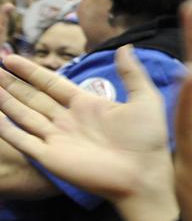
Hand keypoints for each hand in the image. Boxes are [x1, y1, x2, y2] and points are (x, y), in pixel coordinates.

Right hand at [0, 49, 178, 220]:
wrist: (144, 174)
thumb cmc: (148, 139)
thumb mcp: (144, 99)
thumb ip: (131, 73)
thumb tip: (125, 45)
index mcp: (86, 104)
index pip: (51, 83)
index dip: (31, 71)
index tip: (11, 57)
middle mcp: (67, 120)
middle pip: (32, 97)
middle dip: (12, 83)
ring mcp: (57, 138)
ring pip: (24, 115)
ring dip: (6, 101)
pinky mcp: (50, 157)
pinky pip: (23, 140)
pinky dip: (7, 130)